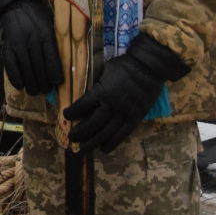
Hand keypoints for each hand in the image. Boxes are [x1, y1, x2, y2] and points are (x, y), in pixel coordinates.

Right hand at [0, 0, 61, 95]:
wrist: (15, 4)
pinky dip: (15, 77)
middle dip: (43, 82)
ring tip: (35, 90)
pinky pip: (10, 65)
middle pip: (39, 66)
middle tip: (46, 90)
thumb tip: (64, 65)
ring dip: (31, 83)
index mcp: (46, 32)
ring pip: (26, 69)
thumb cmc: (37, 17)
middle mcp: (32, 38)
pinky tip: (20, 85)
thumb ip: (56, 42)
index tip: (58, 83)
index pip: (52, 58)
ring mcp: (17, 42)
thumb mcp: (51, 24)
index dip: (55, 73)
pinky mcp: (6, 46)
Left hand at [64, 33, 188, 152]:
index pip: (82, 105)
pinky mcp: (136, 117)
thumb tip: (84, 92)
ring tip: (83, 148)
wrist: (149, 67)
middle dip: (80, 132)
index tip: (66, 116)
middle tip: (72, 138)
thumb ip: (95, 84)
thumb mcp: (104, 71)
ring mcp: (125, 112)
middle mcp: (112, 104)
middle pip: (93, 123)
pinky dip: (113, 142)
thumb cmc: (124, 66)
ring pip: (107, 131)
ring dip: (94, 141)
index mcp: (101, 91)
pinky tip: (104, 148)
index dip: (72, 112)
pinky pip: (123, 133)